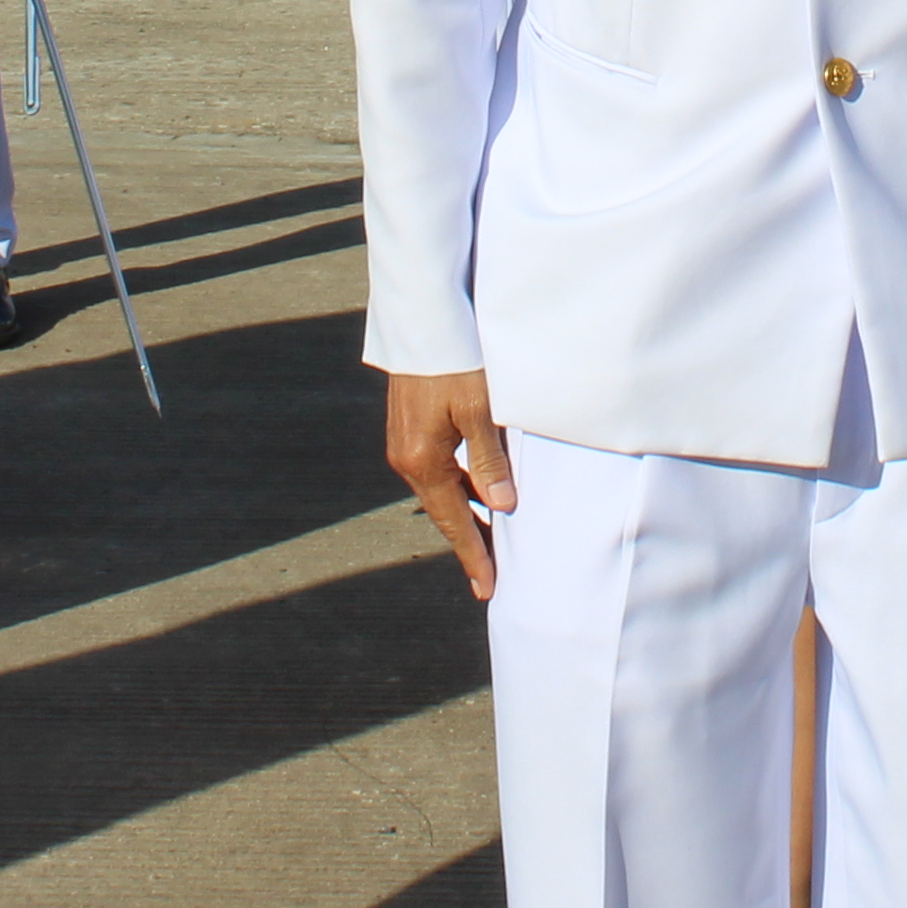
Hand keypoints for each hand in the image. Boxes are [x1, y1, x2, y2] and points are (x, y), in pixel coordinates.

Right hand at [385, 368, 516, 600]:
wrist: (422, 320)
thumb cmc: (455, 361)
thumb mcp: (478, 411)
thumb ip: (489, 461)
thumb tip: (501, 507)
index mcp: (422, 461)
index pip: (453, 521)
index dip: (473, 554)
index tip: (488, 587)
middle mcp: (406, 458)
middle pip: (444, 511)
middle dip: (469, 540)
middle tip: (493, 572)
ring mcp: (405, 443)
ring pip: (441, 490)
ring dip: (464, 513)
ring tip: (491, 538)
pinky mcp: (410, 427)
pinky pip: (437, 470)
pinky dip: (458, 487)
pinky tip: (477, 491)